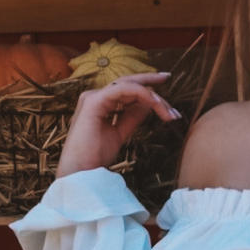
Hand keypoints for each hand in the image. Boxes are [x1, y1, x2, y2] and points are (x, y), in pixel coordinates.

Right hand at [54, 73, 179, 178]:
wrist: (81, 172)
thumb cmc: (95, 157)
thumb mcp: (120, 133)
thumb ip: (132, 117)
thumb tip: (148, 104)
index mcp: (100, 104)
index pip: (126, 90)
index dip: (146, 91)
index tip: (165, 98)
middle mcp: (95, 97)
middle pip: (128, 83)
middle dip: (150, 81)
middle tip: (168, 77)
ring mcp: (93, 97)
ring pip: (129, 85)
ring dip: (152, 96)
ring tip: (168, 111)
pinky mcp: (94, 101)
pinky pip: (123, 90)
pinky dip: (142, 94)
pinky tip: (156, 104)